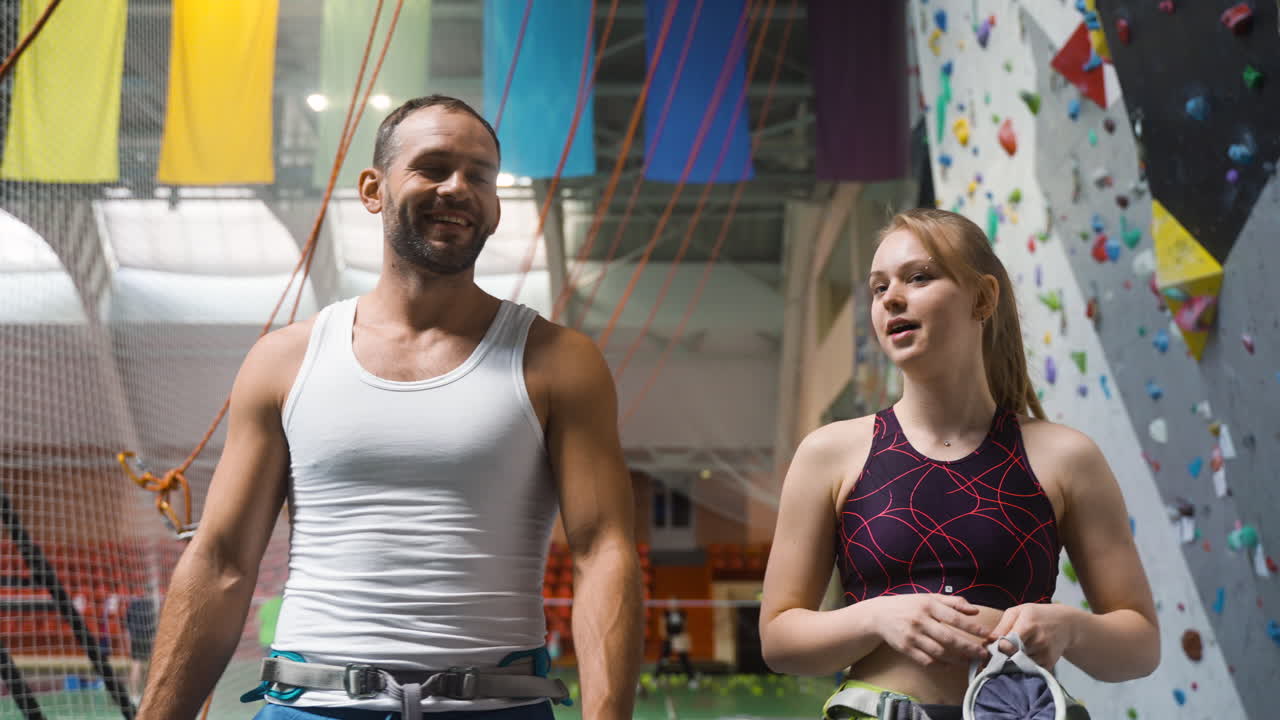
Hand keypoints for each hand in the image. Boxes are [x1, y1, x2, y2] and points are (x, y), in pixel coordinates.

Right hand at [870, 594, 991, 666]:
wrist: (879, 615)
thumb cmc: (908, 605)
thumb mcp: (929, 598)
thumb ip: (953, 602)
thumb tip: (975, 610)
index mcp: (928, 605)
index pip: (954, 617)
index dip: (972, 627)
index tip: (987, 634)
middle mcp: (920, 620)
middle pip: (948, 638)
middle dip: (968, 647)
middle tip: (983, 654)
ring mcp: (912, 636)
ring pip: (938, 652)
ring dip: (957, 659)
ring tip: (969, 662)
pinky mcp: (905, 649)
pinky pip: (926, 660)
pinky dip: (940, 665)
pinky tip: (950, 665)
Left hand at [989, 603, 1077, 668]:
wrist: (1066, 625)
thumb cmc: (1037, 616)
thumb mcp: (1019, 612)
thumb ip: (1002, 626)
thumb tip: (988, 640)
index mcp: (1028, 626)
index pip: (1007, 644)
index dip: (997, 647)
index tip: (992, 647)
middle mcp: (1038, 641)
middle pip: (1012, 656)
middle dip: (1001, 657)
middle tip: (994, 655)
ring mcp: (1045, 654)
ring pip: (1019, 665)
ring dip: (1011, 663)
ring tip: (1008, 656)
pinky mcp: (1049, 664)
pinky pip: (1029, 670)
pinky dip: (1022, 667)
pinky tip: (1020, 660)